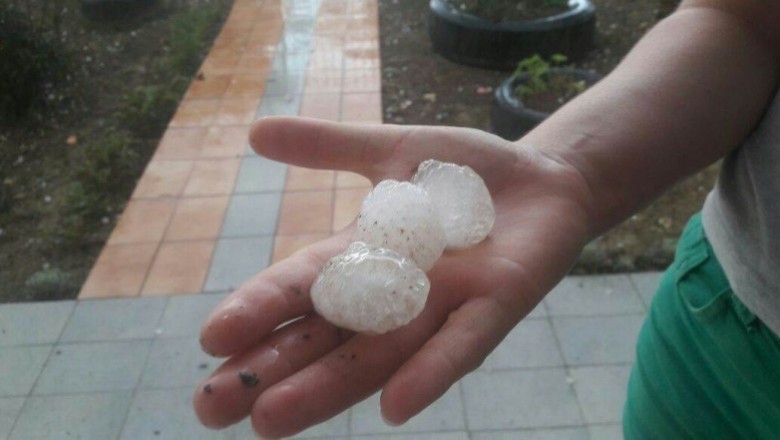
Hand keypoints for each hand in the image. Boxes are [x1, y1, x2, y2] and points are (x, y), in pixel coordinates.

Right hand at [193, 116, 591, 438]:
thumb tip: (255, 132)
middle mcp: (396, 294)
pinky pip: (462, 344)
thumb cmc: (465, 172)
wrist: (545, 178)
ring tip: (271, 422)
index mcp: (365, 256)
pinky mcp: (497, 305)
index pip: (301, 289)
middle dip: (271, 372)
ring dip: (327, 388)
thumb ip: (329, 146)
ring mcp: (445, 306)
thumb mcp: (392, 148)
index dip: (259, 311)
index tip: (209, 339)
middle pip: (325, 340)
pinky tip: (393, 407)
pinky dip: (430, 372)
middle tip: (210, 409)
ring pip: (378, 355)